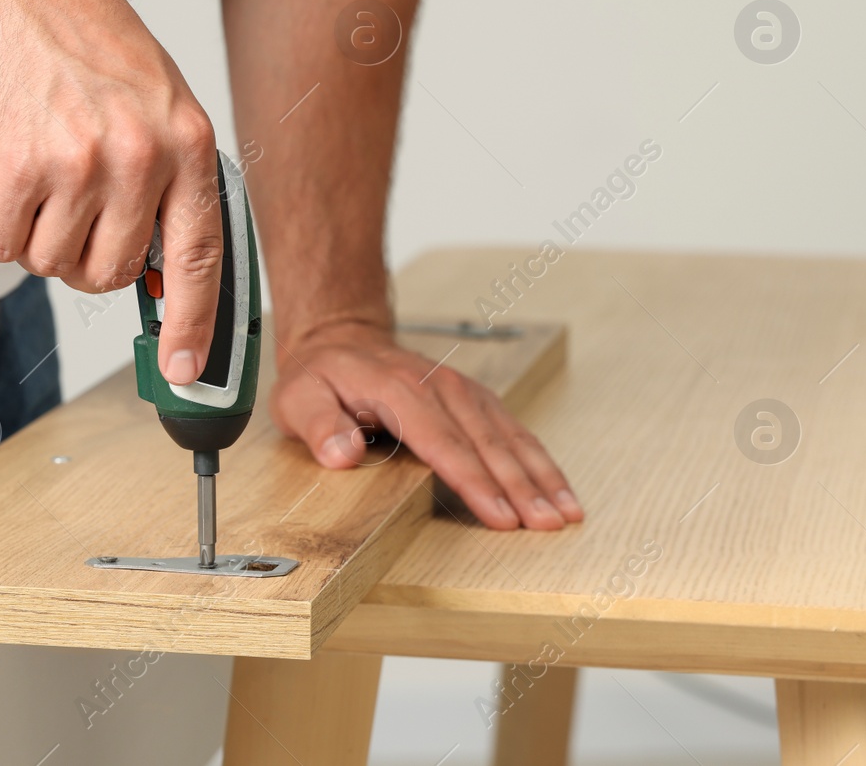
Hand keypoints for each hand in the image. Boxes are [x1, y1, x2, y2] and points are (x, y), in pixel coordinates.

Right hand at [0, 0, 222, 385]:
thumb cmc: (90, 47)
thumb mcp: (161, 104)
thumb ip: (170, 184)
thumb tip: (164, 273)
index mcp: (188, 144)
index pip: (200, 259)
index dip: (194, 324)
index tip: (186, 369)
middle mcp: (139, 159)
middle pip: (111, 273)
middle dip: (86, 261)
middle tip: (72, 215)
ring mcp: (78, 165)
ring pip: (53, 265)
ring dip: (38, 240)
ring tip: (39, 181)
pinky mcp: (17, 168)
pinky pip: (2, 246)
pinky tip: (4, 183)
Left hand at [268, 321, 582, 529]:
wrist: (342, 339)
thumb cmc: (321, 377)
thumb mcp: (298, 398)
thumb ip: (319, 425)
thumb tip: (343, 453)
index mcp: (400, 390)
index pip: (443, 443)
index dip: (474, 482)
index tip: (501, 515)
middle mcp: (440, 387)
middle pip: (487, 444)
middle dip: (521, 487)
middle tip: (548, 525)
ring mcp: (463, 392)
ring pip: (510, 438)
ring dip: (541, 477)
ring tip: (567, 514)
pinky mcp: (475, 401)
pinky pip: (514, 433)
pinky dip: (541, 463)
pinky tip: (560, 491)